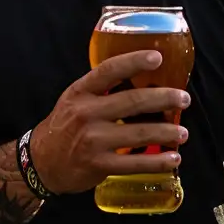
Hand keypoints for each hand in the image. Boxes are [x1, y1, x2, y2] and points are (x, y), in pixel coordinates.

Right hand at [26, 50, 190, 196]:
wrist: (41, 163)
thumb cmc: (64, 128)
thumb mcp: (74, 101)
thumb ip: (100, 91)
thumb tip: (142, 81)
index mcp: (80, 93)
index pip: (109, 71)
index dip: (134, 62)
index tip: (157, 58)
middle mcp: (86, 114)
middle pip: (133, 102)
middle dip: (164, 99)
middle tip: (183, 99)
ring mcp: (92, 141)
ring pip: (139, 133)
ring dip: (167, 133)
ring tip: (182, 133)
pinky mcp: (98, 165)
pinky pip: (134, 163)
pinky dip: (157, 162)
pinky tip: (172, 159)